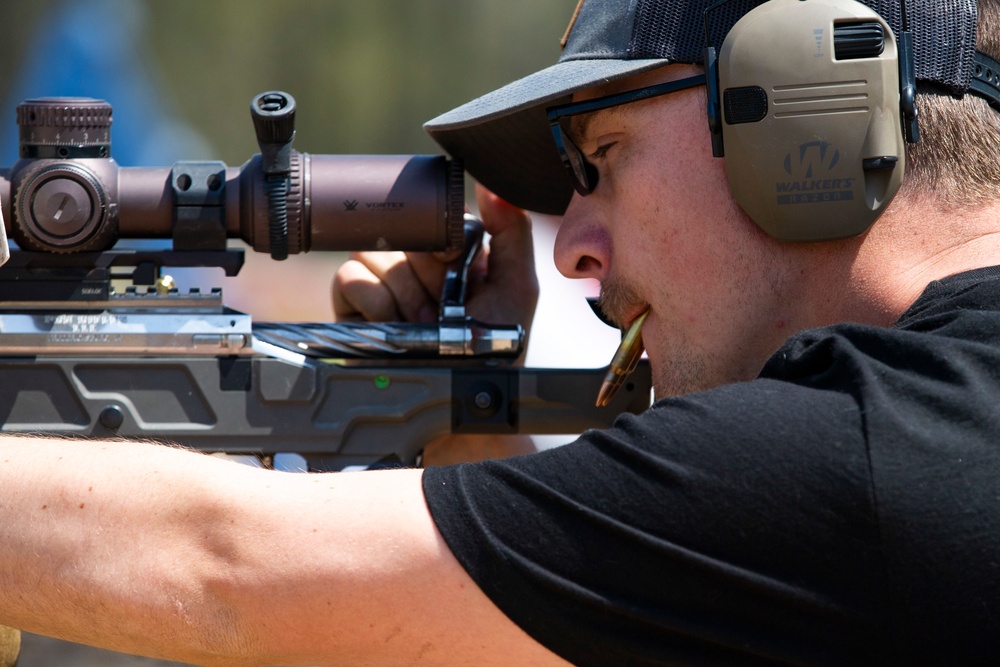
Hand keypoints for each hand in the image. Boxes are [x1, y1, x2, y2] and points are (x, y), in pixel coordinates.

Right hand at [333, 185, 538, 335]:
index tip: (455, 265)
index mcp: (450, 253)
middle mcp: (413, 263)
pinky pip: (350, 277)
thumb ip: (511, 231)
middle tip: (445, 309)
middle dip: (426, 276)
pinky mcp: (352, 304)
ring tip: (425, 327)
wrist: (462, 395)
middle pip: (401, 233)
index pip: (431, 216)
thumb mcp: (518, 286)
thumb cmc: (494, 349)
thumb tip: (489, 183)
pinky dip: (375, 301)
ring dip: (404, 294)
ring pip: (375, 253)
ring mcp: (381, 282)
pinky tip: (396, 327)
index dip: (442, 241)